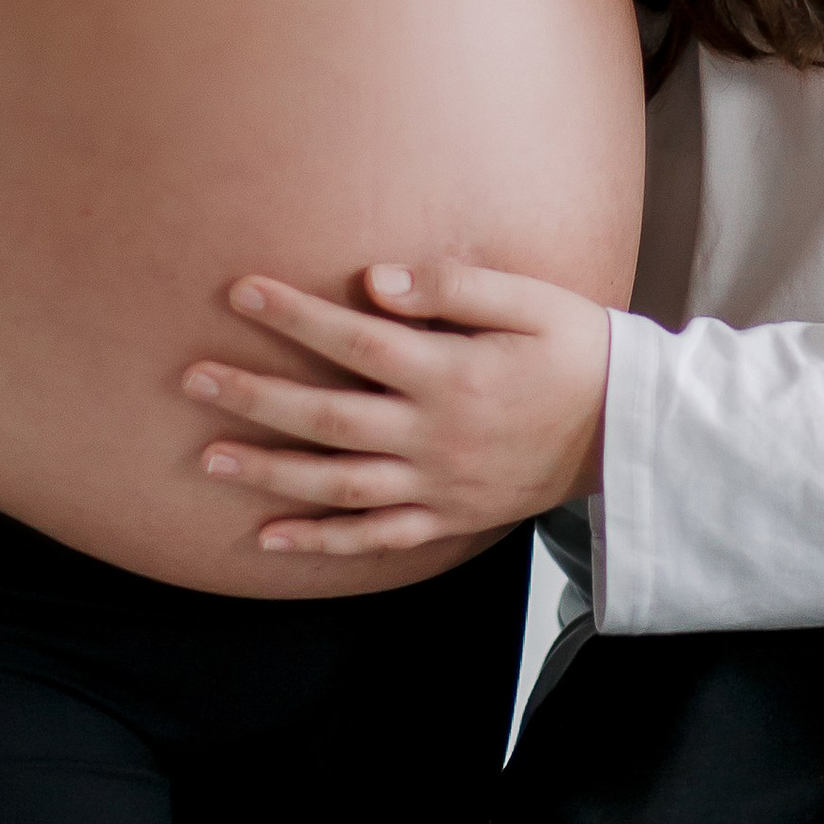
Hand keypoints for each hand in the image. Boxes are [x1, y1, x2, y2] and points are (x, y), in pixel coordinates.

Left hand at [182, 261, 612, 562]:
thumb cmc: (580, 351)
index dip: (295, 316)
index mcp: (452, 374)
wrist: (631, 430)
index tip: (240, 291)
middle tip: (191, 381)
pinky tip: (268, 536)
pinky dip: (320, 542)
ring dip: (269, 473)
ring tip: (208, 459)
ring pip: (338, 485)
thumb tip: (374, 282)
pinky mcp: (448, 517)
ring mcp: (438, 485)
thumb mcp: (531, 300)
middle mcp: (436, 436)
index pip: (356, 342)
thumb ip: (453, 286)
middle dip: (256, 397)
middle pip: (328, 417)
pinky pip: (375, 538)